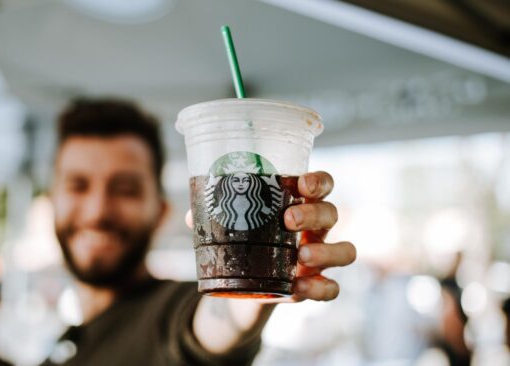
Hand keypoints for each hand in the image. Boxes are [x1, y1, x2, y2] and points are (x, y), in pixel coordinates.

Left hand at [185, 171, 355, 302]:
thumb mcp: (229, 226)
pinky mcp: (314, 286)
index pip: (322, 185)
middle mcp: (315, 229)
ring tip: (301, 256)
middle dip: (314, 214)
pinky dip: (320, 288)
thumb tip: (193, 216)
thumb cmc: (244, 241)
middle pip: (332, 213)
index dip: (319, 181)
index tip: (303, 184)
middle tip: (289, 219)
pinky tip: (299, 287)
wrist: (244, 284)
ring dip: (326, 251)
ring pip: (345, 250)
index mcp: (298, 204)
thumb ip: (214, 218)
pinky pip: (333, 289)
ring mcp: (319, 258)